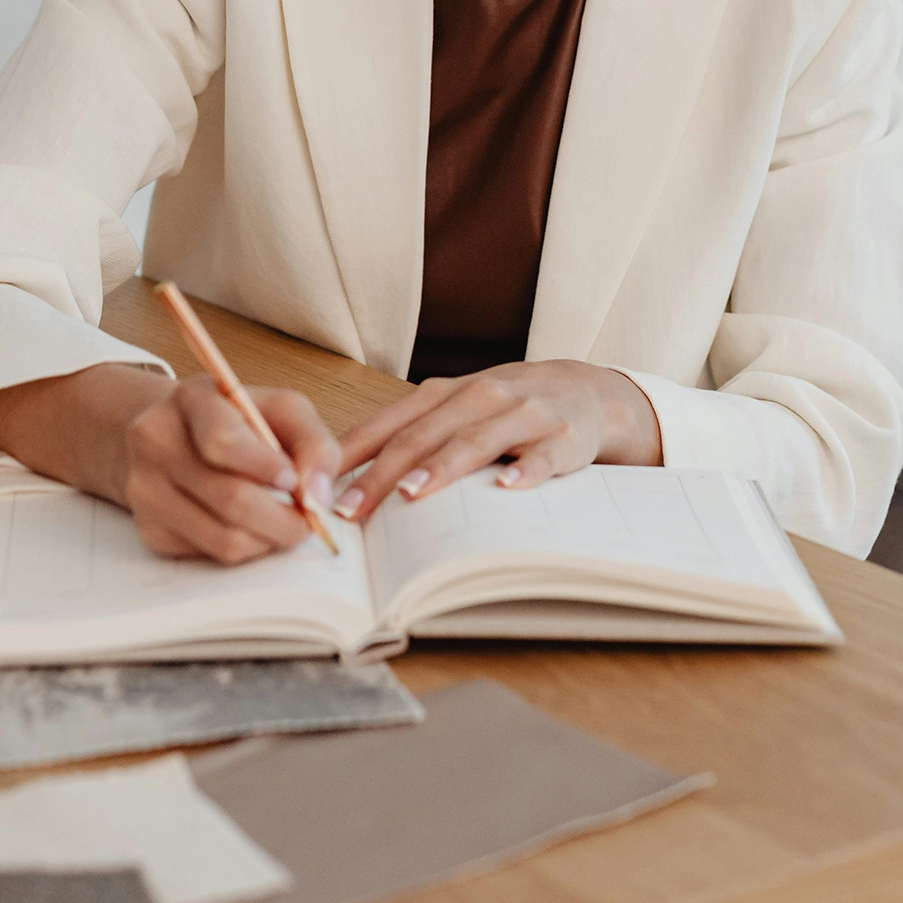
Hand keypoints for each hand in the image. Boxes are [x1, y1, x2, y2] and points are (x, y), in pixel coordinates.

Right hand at [120, 375, 342, 563]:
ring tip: (282, 522)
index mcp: (193, 400)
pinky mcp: (148, 529)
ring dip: (267, 539)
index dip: (266, 469)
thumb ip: (313, 443)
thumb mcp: (281, 410)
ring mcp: (145, 488)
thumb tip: (319, 496)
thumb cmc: (239, 422)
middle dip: (284, 518)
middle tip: (309, 521)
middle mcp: (157, 441)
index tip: (296, 482)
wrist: (177, 436)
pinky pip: (209, 555)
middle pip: (230, 498)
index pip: (224, 442)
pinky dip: (242, 549)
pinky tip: (248, 526)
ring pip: (223, 538)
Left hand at [330, 360, 660, 524]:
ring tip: (411, 495)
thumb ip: (408, 440)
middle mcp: (480, 397)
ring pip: (475, 441)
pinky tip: (507, 490)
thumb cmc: (504, 410)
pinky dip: (525, 473)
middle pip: (423, 436)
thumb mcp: (455, 413)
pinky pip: (542, 457)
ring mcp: (523, 415)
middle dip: (382, 474)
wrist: (586, 390)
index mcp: (445, 395)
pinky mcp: (564, 437)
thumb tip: (340, 484)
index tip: (316, 490)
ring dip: (442, 468)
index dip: (351, 457)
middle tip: (351, 511)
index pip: (389, 425)